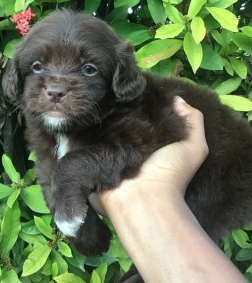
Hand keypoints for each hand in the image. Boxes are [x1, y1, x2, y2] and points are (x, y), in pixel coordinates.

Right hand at [90, 97, 208, 215]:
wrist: (143, 198)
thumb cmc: (170, 172)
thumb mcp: (193, 147)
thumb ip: (193, 121)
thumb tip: (176, 100)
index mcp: (154, 141)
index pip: (148, 115)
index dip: (146, 101)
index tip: (139, 84)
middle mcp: (132, 144)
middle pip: (126, 118)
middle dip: (123, 104)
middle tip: (117, 86)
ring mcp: (112, 149)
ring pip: (107, 125)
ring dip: (105, 113)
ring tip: (100, 94)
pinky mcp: (95, 153)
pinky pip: (90, 135)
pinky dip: (90, 125)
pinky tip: (90, 110)